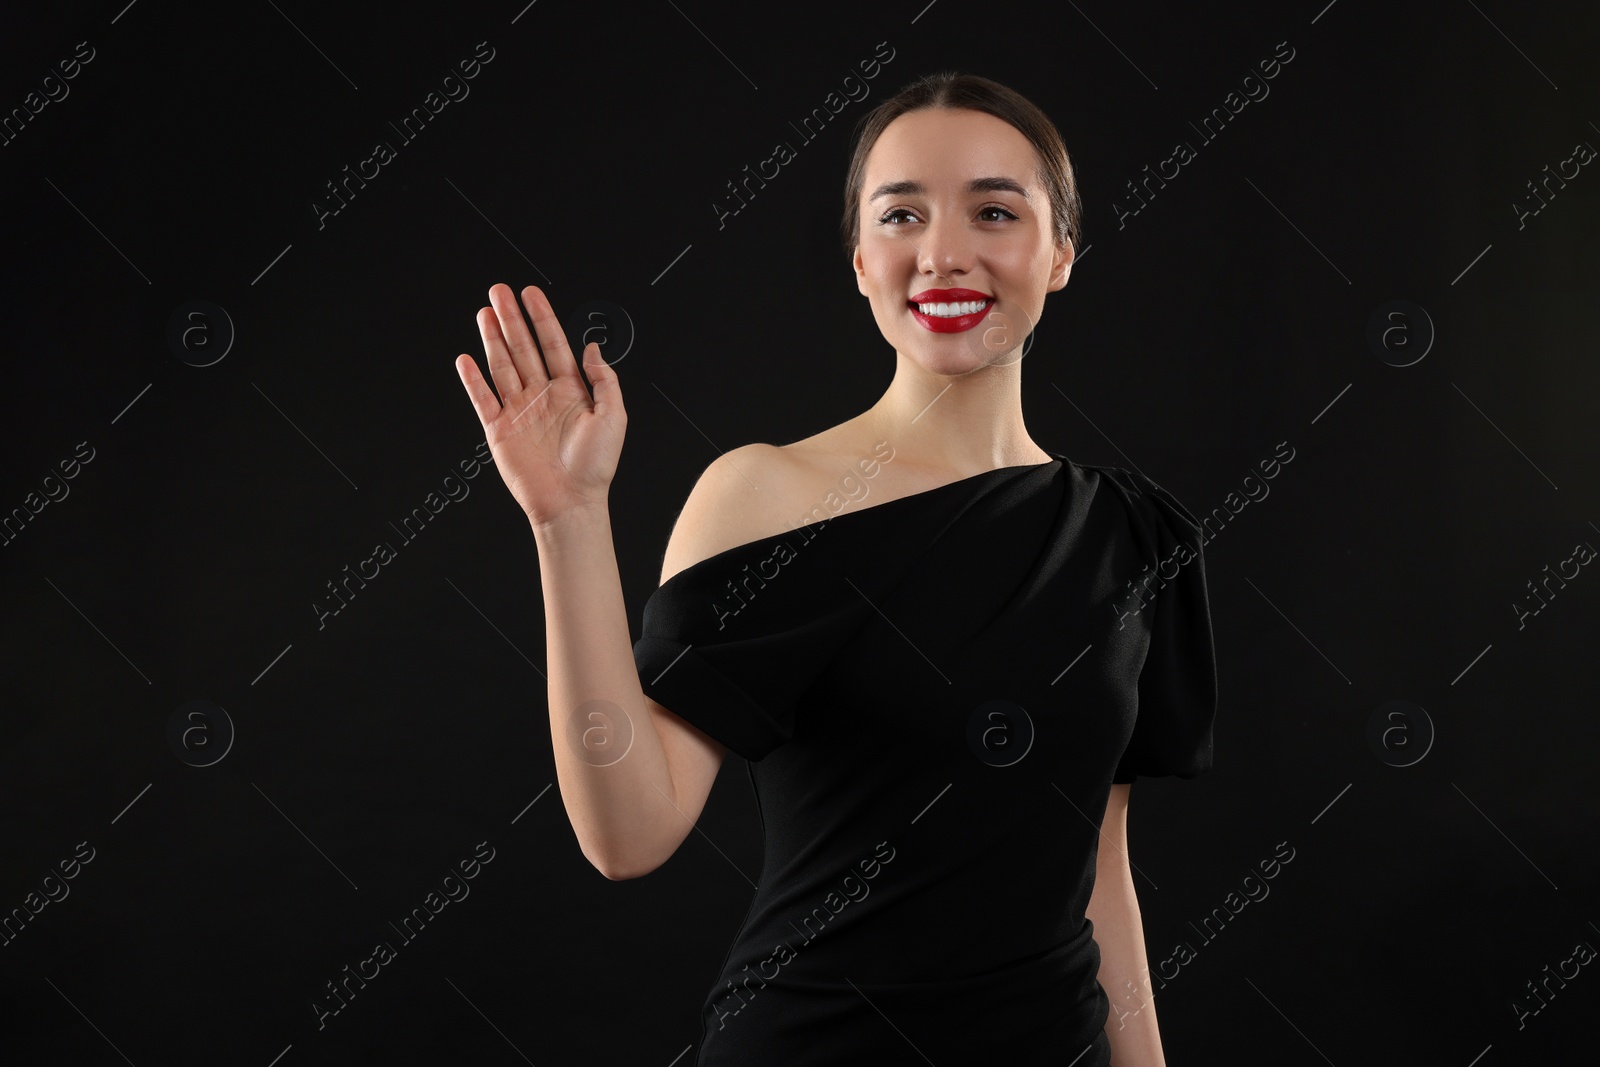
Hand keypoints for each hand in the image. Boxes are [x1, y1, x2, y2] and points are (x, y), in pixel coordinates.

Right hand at [454, 284, 625, 525]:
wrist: (571, 502)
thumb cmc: (595, 467)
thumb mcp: (614, 417)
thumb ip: (604, 380)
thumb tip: (593, 348)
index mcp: (571, 392)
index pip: (553, 345)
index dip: (542, 318)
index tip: (531, 294)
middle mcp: (542, 397)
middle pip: (523, 348)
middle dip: (511, 319)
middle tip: (499, 291)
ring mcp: (519, 412)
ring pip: (502, 366)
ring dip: (492, 339)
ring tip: (484, 312)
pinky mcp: (499, 431)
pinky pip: (483, 399)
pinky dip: (473, 380)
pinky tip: (466, 359)